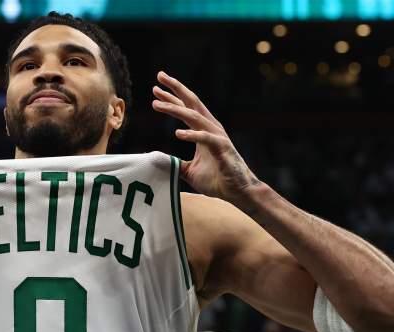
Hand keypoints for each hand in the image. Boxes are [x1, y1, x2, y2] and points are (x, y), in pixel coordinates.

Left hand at [151, 71, 258, 201]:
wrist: (238, 191)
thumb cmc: (217, 179)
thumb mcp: (189, 171)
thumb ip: (174, 163)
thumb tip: (157, 161)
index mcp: (202, 130)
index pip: (185, 109)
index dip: (171, 97)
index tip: (155, 88)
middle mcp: (210, 128)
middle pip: (191, 103)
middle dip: (175, 89)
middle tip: (159, 76)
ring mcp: (217, 136)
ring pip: (194, 117)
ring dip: (175, 109)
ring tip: (157, 105)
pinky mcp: (222, 148)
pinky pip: (205, 138)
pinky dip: (192, 135)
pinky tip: (177, 133)